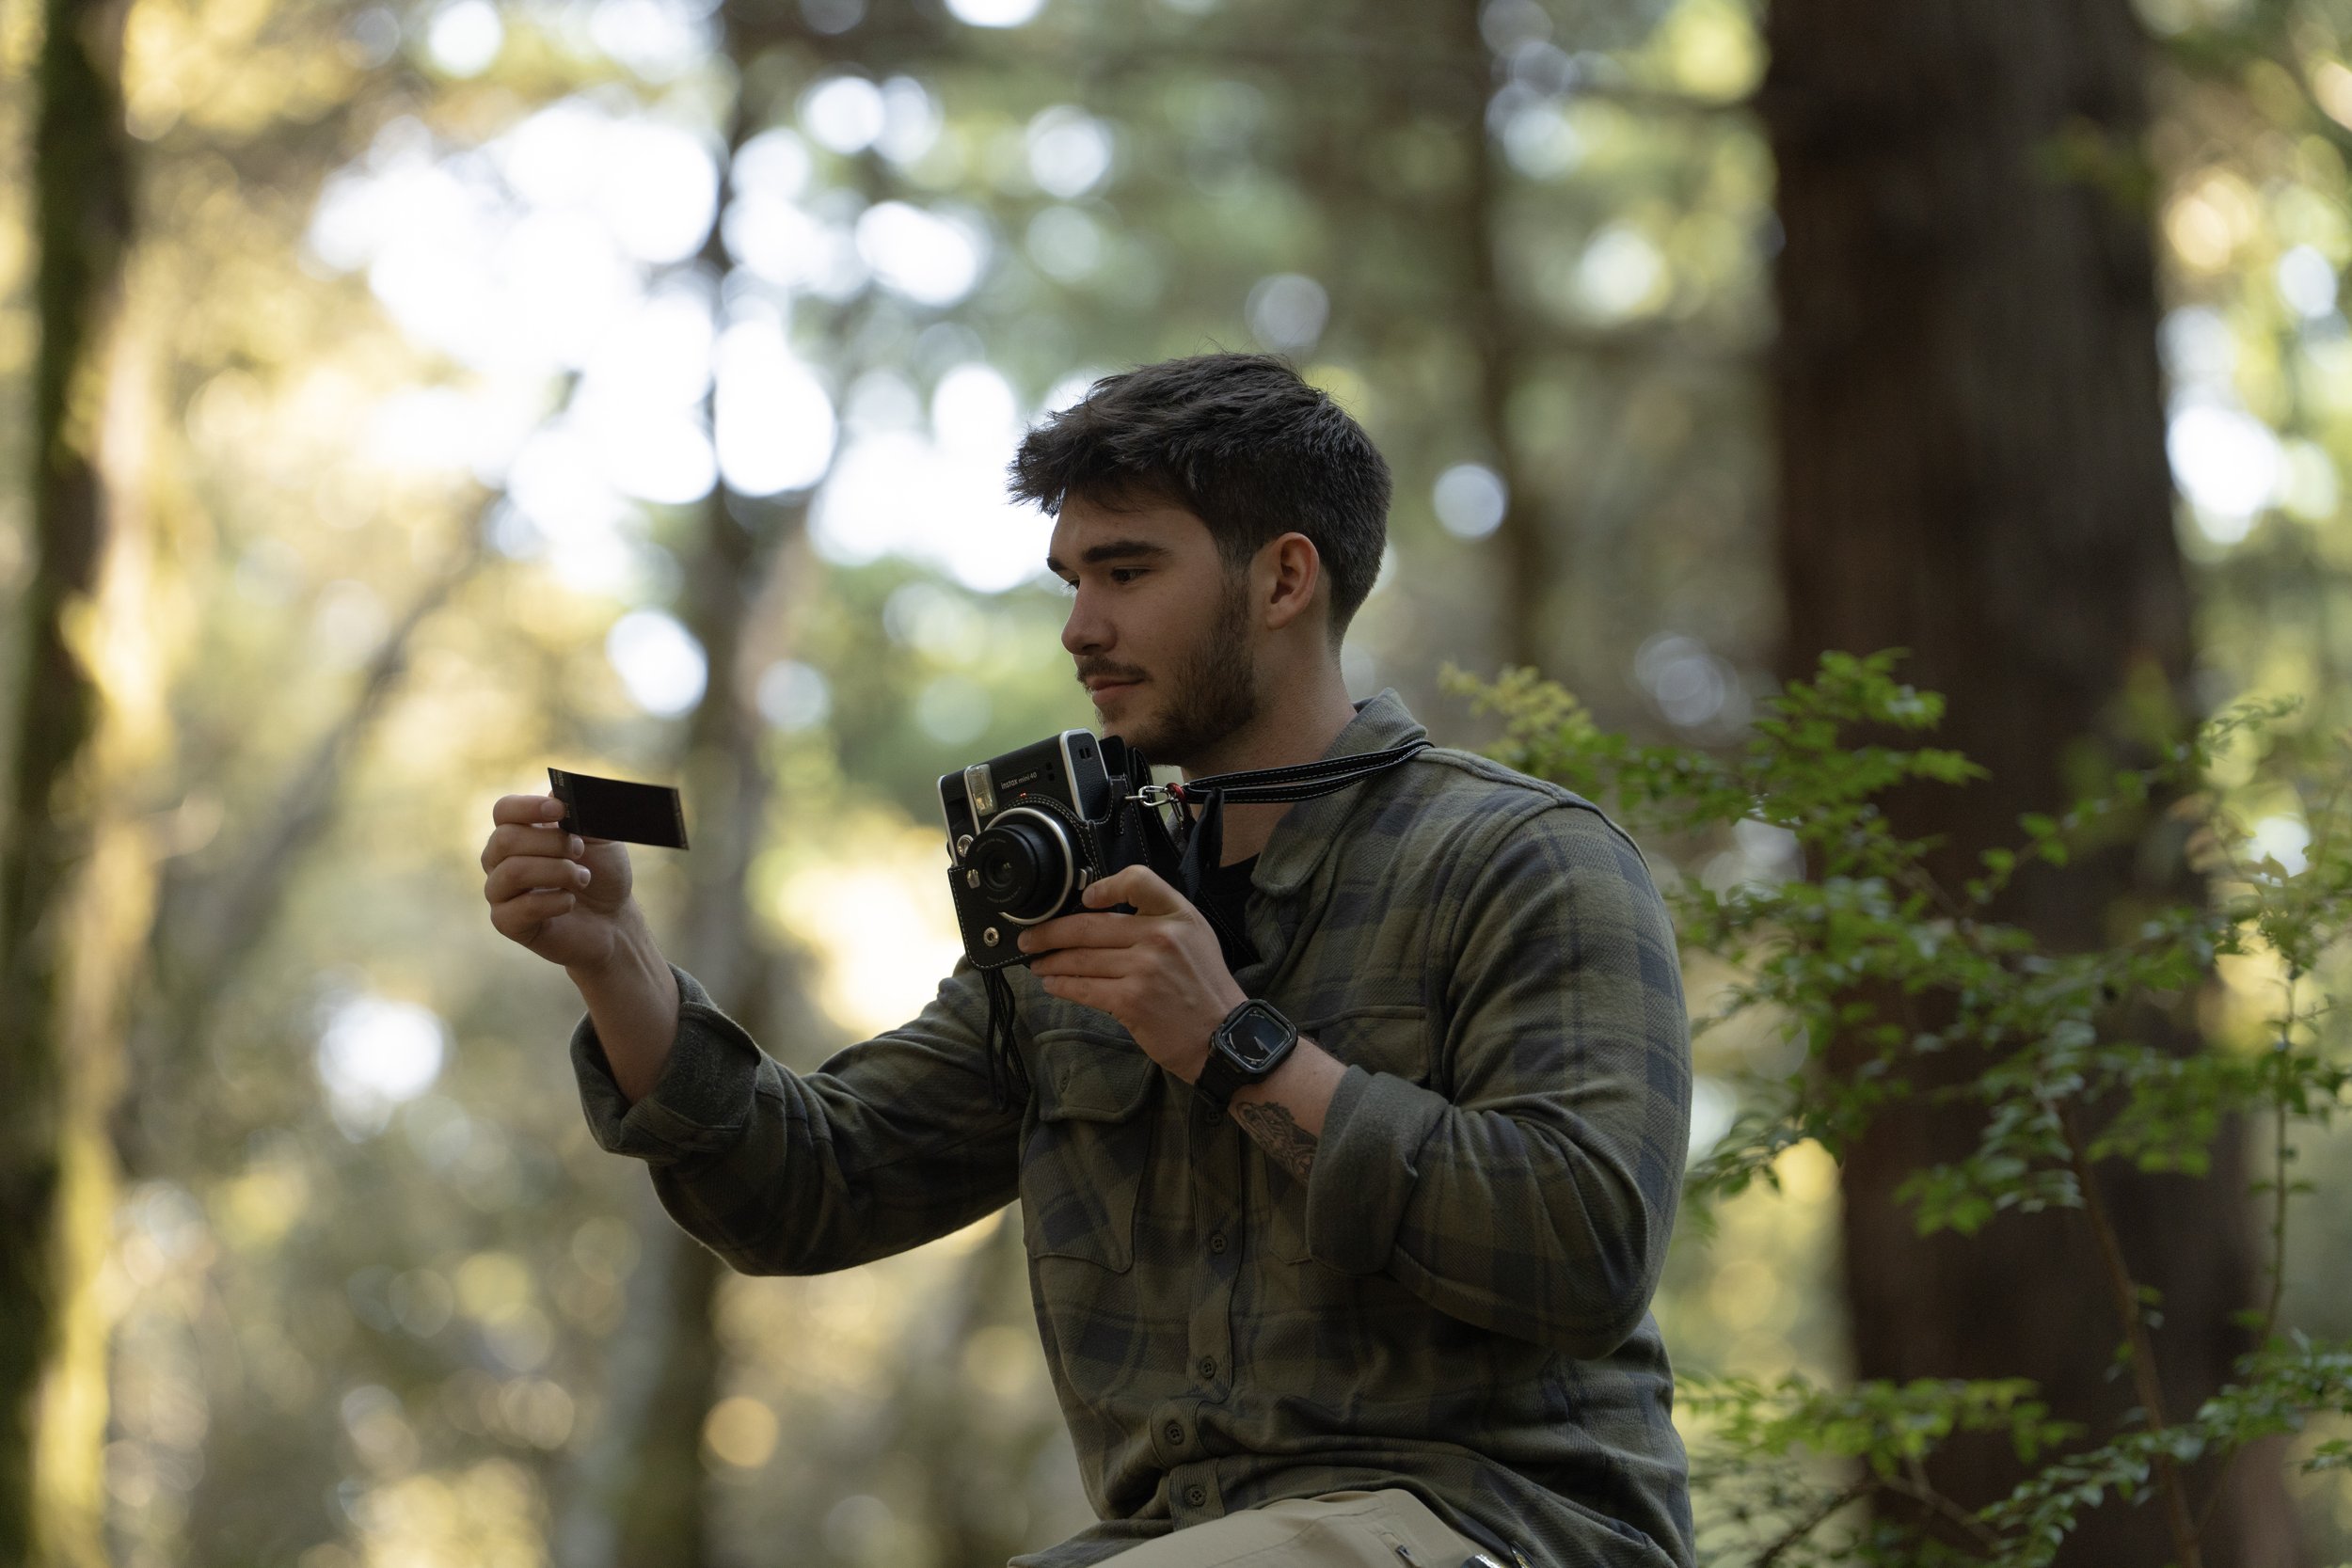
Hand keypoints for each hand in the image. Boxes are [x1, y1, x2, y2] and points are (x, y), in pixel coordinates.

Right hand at [481, 793, 636, 972]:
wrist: (614, 917)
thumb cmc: (602, 873)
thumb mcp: (601, 836)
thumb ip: (581, 812)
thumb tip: (555, 792)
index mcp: (520, 832)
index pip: (504, 810)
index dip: (529, 807)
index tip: (560, 810)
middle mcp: (500, 859)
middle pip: (505, 839)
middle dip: (551, 843)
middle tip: (579, 851)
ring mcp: (500, 891)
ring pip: (512, 872)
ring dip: (557, 872)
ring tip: (583, 878)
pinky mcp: (507, 922)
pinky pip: (520, 908)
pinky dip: (555, 902)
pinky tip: (570, 902)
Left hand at [1017, 865, 1247, 1082]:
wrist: (1224, 1038)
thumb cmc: (1205, 989)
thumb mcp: (1195, 939)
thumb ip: (1159, 921)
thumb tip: (1102, 915)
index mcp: (1178, 916)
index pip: (1138, 881)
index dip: (1105, 886)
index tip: (1085, 899)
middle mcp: (1161, 937)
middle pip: (1090, 925)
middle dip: (1050, 932)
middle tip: (1030, 938)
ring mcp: (1145, 969)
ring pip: (1081, 959)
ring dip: (1052, 961)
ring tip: (1039, 963)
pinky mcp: (1131, 1001)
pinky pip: (1084, 988)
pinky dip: (1062, 986)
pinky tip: (1053, 984)